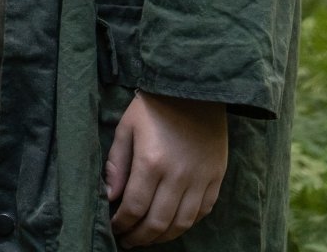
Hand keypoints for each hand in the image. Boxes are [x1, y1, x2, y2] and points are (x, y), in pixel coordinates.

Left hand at [105, 91, 227, 245]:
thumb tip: (110, 196)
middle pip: (158, 221)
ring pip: (182, 223)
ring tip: (148, 237)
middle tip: (128, 241)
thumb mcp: (126, 128)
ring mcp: (200, 178)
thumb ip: (116, 164)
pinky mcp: (216, 177)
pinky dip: (186, 224)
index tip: (114, 228)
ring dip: (163, 236)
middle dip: (139, 237)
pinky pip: (203, 211)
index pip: (134, 207)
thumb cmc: (153, 107)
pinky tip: (173, 224)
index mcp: (151, 162)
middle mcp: (178, 175)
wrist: (194, 89)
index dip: (122, 224)